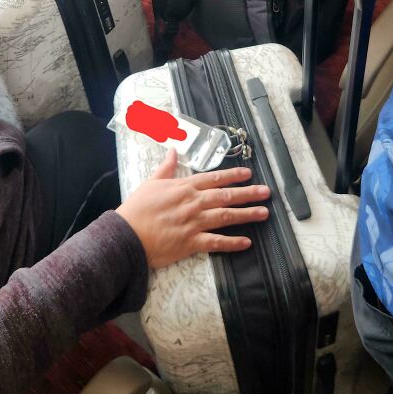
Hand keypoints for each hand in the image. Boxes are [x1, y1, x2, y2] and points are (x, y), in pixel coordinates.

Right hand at [117, 148, 270, 268]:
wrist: (126, 236)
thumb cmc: (136, 209)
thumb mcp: (151, 183)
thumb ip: (166, 167)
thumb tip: (174, 150)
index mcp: (184, 187)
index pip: (214, 178)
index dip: (233, 175)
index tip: (248, 174)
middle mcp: (193, 203)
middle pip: (226, 196)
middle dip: (248, 193)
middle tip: (266, 192)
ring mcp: (194, 223)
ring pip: (226, 217)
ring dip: (246, 214)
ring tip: (263, 213)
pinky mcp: (191, 242)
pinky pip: (216, 242)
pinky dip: (232, 242)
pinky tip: (246, 242)